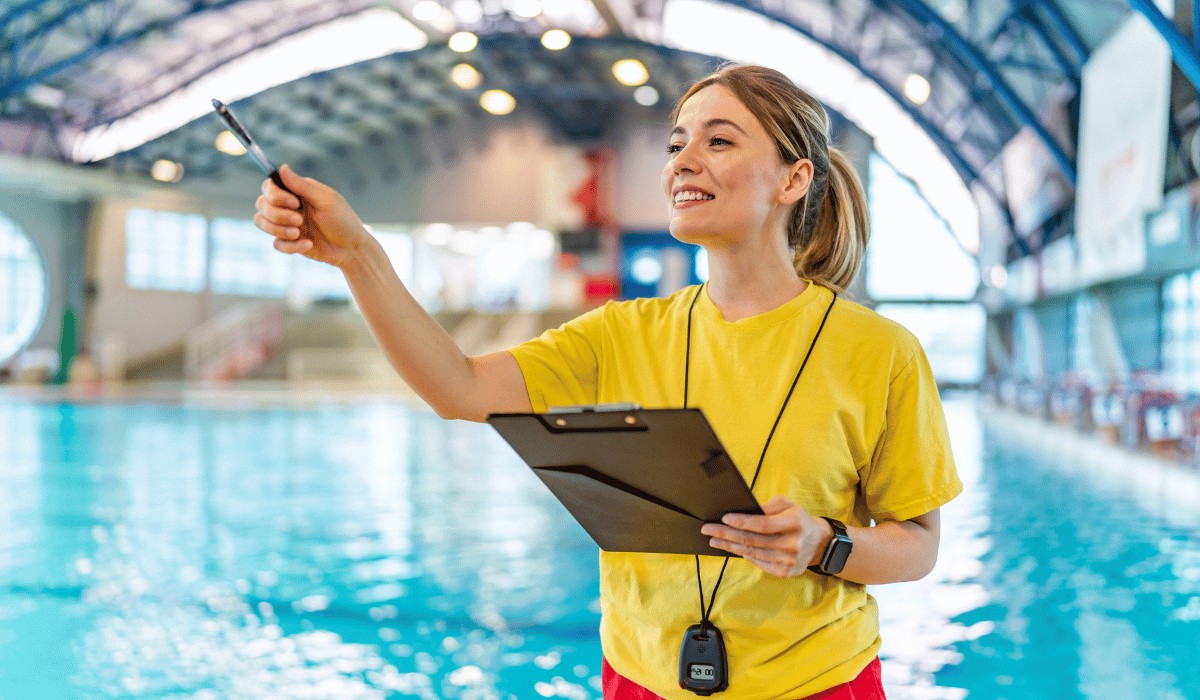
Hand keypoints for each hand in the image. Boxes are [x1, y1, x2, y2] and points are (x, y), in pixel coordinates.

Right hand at [254, 164, 370, 268]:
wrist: (351, 249)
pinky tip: (309, 244)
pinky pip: (276, 243)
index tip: (294, 203)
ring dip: (279, 229)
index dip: (275, 195)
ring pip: (261, 222)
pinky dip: (290, 246)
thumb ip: (302, 186)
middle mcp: (288, 206)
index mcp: (296, 192)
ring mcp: (286, 224)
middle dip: (277, 215)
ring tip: (299, 234)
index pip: (269, 186)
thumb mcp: (325, 201)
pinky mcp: (288, 241)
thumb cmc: (342, 220)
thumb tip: (283, 167)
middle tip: (300, 220)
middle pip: (261, 204)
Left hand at [700, 496, 832, 577]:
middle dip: (727, 534)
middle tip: (708, 529)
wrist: (819, 543)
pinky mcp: (785, 572)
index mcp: (794, 523)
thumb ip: (768, 507)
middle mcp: (792, 544)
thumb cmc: (798, 519)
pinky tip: (731, 548)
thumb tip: (744, 512)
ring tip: (714, 539)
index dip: (742, 522)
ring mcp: (789, 561)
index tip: (724, 518)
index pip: (763, 524)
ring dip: (730, 546)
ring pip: (752, 553)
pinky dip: (744, 555)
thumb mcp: (788, 505)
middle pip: (753, 540)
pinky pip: (759, 563)